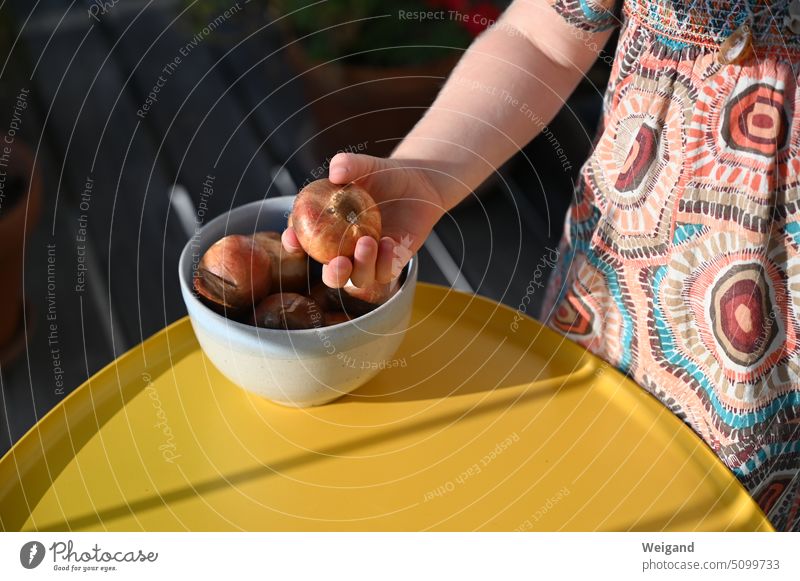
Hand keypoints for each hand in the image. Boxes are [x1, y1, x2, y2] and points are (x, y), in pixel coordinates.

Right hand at [283, 152, 446, 287]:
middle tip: (337, 263)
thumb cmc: (384, 175)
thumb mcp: (366, 166)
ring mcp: (369, 259)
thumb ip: (349, 165)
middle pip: (332, 275)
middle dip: (332, 274)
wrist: (418, 182)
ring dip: (361, 267)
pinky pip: (386, 273)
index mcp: (328, 229)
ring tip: (366, 242)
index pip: (303, 242)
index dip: (293, 244)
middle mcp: (346, 250)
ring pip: (360, 279)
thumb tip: (335, 171)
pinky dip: (385, 263)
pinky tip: (389, 242)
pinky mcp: (392, 262)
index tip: (292, 237)